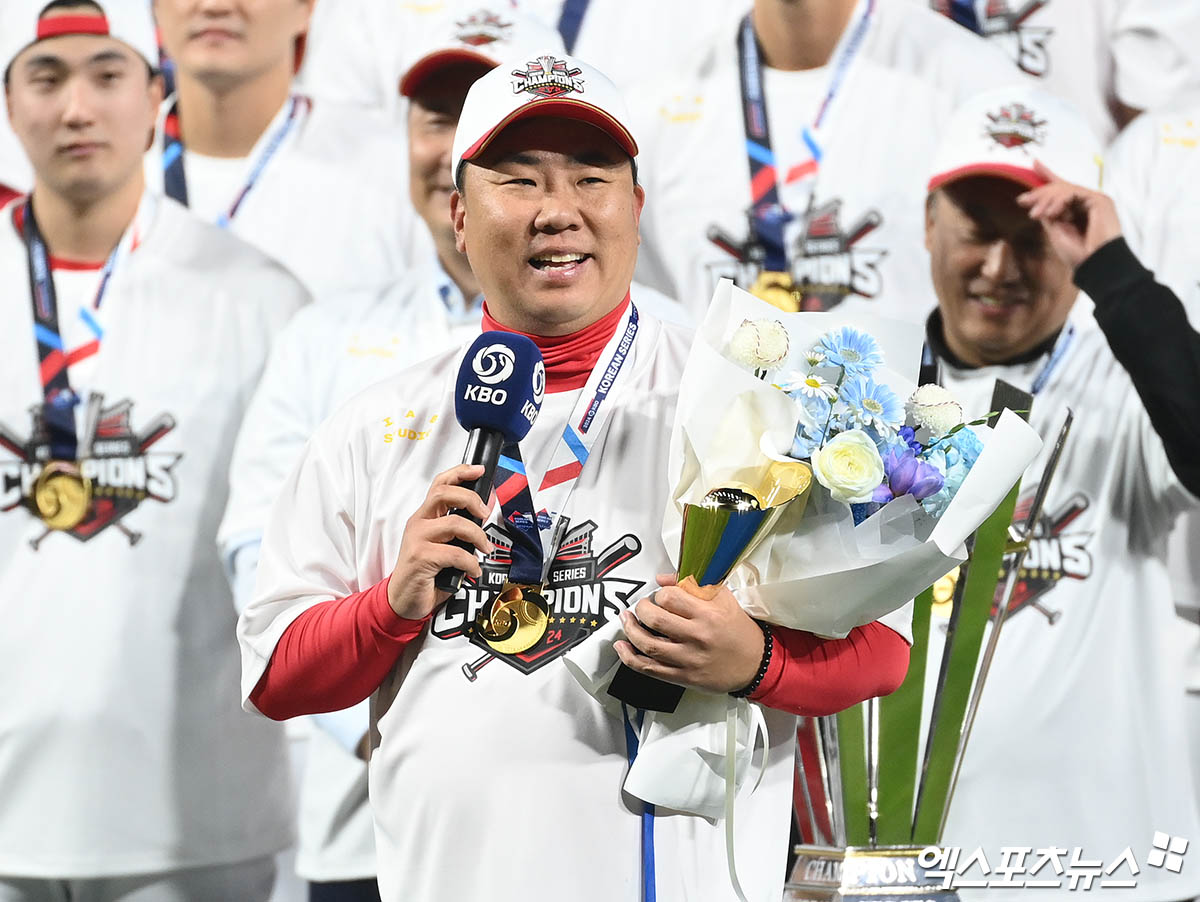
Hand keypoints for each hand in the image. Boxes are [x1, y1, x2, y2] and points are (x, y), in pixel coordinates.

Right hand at [387, 464, 493, 620]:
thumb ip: (461, 529)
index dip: (459, 472)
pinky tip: (472, 571)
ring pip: (454, 523)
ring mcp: (417, 539)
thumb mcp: (445, 545)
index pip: (439, 484)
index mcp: (425, 516)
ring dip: (477, 536)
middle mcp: (419, 523)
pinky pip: (455, 553)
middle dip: (470, 499)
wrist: (403, 600)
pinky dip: (471, 563)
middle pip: (444, 493)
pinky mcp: (420, 557)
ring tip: (484, 549)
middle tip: (485, 514)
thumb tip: (485, 511)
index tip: (479, 470)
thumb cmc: (426, 573)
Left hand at [613, 574, 765, 693]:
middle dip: (640, 609)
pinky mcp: (683, 677)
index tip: (660, 596)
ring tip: (626, 620)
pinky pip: (650, 669)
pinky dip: (630, 657)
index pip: (669, 597)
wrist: (756, 663)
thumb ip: (693, 585)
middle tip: (641, 607)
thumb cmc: (738, 629)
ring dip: (630, 630)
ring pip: (648, 644)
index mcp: (707, 614)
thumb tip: (662, 579)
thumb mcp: (723, 599)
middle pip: (654, 619)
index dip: (659, 594)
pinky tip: (623, 647)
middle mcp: (697, 636)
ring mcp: (689, 659)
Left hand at [1017, 160, 1122, 271]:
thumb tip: (1038, 202)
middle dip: (1040, 193)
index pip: (1061, 188)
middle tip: (1023, 201)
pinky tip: (1051, 213)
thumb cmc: (1078, 253)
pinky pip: (1074, 193)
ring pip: (1065, 189)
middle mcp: (1086, 202)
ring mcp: (1094, 200)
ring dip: (1046, 199)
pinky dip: (1059, 201)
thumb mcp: (1056, 231)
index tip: (1035, 163)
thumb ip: (1049, 215)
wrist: (1094, 264)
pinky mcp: (1100, 201)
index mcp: (1076, 210)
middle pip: (1060, 188)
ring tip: (1035, 214)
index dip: (1048, 175)